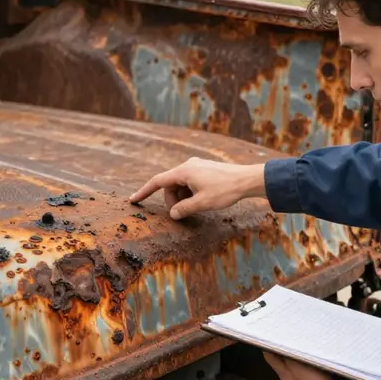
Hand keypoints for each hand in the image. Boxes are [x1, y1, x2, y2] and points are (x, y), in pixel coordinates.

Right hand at [129, 157, 265, 219]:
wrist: (247, 179)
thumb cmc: (225, 190)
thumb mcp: (202, 203)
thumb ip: (184, 209)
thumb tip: (173, 213)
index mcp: (184, 171)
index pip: (157, 181)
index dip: (144, 191)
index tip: (133, 200)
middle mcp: (188, 166)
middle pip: (170, 185)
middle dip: (172, 200)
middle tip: (182, 213)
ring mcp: (196, 166)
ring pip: (180, 185)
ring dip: (182, 197)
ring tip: (195, 207)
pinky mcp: (204, 170)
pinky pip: (189, 182)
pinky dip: (190, 193)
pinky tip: (201, 200)